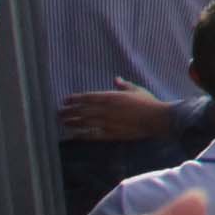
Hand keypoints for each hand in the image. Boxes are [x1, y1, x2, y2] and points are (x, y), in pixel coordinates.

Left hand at [59, 86, 180, 143]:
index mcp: (111, 97)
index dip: (74, 99)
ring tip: (63, 122)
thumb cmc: (148, 103)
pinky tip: (74, 135)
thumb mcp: (137, 90)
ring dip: (71, 122)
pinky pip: (91, 134)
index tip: (65, 100)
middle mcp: (105, 109)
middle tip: (59, 113)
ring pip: (84, 122)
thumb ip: (124, 85)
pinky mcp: (110, 133)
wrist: (156, 119)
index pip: (87, 97)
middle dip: (68, 111)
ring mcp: (106, 122)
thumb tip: (116, 79)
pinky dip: (81, 134)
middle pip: (81, 110)